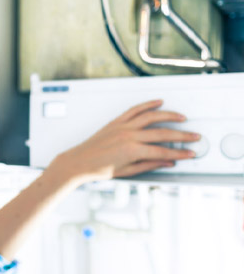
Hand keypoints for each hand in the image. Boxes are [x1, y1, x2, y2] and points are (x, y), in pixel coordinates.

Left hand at [50, 99, 199, 184]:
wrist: (80, 162)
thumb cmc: (99, 169)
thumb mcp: (127, 171)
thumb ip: (149, 165)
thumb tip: (167, 162)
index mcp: (132, 151)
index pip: (163, 151)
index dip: (179, 153)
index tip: (189, 153)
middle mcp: (129, 136)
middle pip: (162, 133)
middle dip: (181, 136)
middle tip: (194, 137)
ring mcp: (122, 126)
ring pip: (151, 116)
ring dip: (169, 115)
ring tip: (182, 117)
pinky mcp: (116, 121)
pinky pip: (134, 109)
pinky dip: (147, 104)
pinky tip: (158, 102)